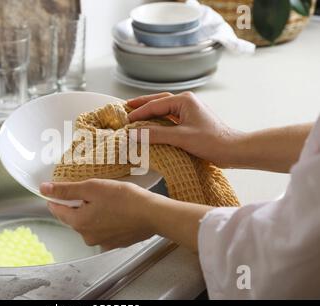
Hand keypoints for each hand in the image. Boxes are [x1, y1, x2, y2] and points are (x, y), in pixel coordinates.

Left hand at [40, 179, 158, 249]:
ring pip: (89, 223)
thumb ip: (66, 190)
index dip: (57, 197)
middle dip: (78, 204)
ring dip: (92, 212)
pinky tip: (116, 210)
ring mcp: (102, 242)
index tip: (64, 188)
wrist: (153, 214)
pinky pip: (103, 229)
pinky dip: (105, 220)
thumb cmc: (124, 199)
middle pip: (73, 217)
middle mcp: (87, 237)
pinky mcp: (116, 243)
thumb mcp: (92, 187)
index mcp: (78, 223)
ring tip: (107, 199)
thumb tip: (44, 189)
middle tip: (92, 190)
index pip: (57, 210)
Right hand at [127, 92, 242, 167]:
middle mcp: (186, 102)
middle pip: (158, 101)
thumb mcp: (181, 138)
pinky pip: (170, 118)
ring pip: (164, 109)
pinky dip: (158, 120)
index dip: (138, 113)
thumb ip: (156, 134)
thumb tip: (134, 133)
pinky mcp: (191, 122)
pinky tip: (151, 125)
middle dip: (142, 104)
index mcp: (184, 101)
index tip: (125, 121)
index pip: (155, 105)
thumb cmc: (213, 142)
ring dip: (149, 111)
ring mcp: (189, 112)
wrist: (234, 150)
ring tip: (135, 114)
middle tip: (126, 107)